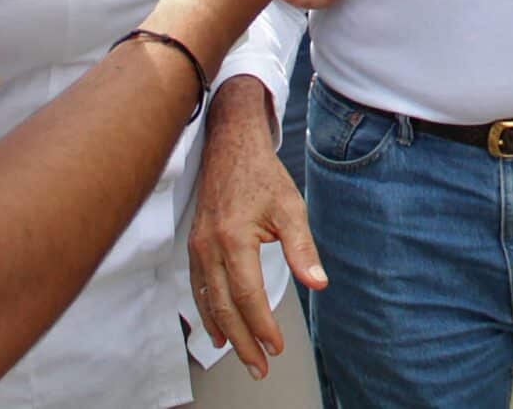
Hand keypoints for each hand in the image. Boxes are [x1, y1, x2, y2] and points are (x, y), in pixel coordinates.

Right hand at [189, 77, 323, 378]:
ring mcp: (197, 248)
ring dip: (224, 333)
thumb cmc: (263, 175)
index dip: (262, 326)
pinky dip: (208, 313)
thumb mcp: (291, 207)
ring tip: (240, 356)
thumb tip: (318, 283)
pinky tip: (217, 328)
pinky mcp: (194, 246)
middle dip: (243, 342)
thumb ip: (302, 248)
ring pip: (208, 302)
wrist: (230, 145)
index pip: (249, 296)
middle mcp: (210, 248)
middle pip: (225, 308)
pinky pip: (198, 288)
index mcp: (234, 239)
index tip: (276, 347)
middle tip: (258, 367)